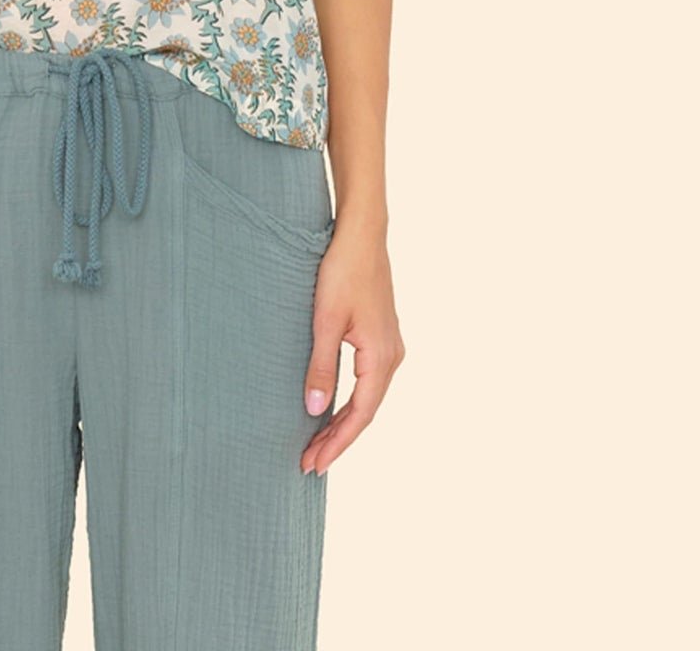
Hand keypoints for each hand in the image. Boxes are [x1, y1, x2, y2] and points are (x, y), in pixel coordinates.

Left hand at [300, 216, 405, 475]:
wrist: (361, 235)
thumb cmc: (342, 272)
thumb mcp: (325, 321)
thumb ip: (321, 367)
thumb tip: (315, 410)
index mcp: (381, 358)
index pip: (359, 416)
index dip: (336, 443)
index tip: (313, 464)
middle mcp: (392, 357)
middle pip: (365, 412)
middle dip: (337, 439)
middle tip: (308, 462)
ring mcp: (389, 346)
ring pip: (367, 398)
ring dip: (343, 422)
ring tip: (316, 444)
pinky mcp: (381, 336)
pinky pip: (367, 381)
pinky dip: (349, 401)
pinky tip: (332, 408)